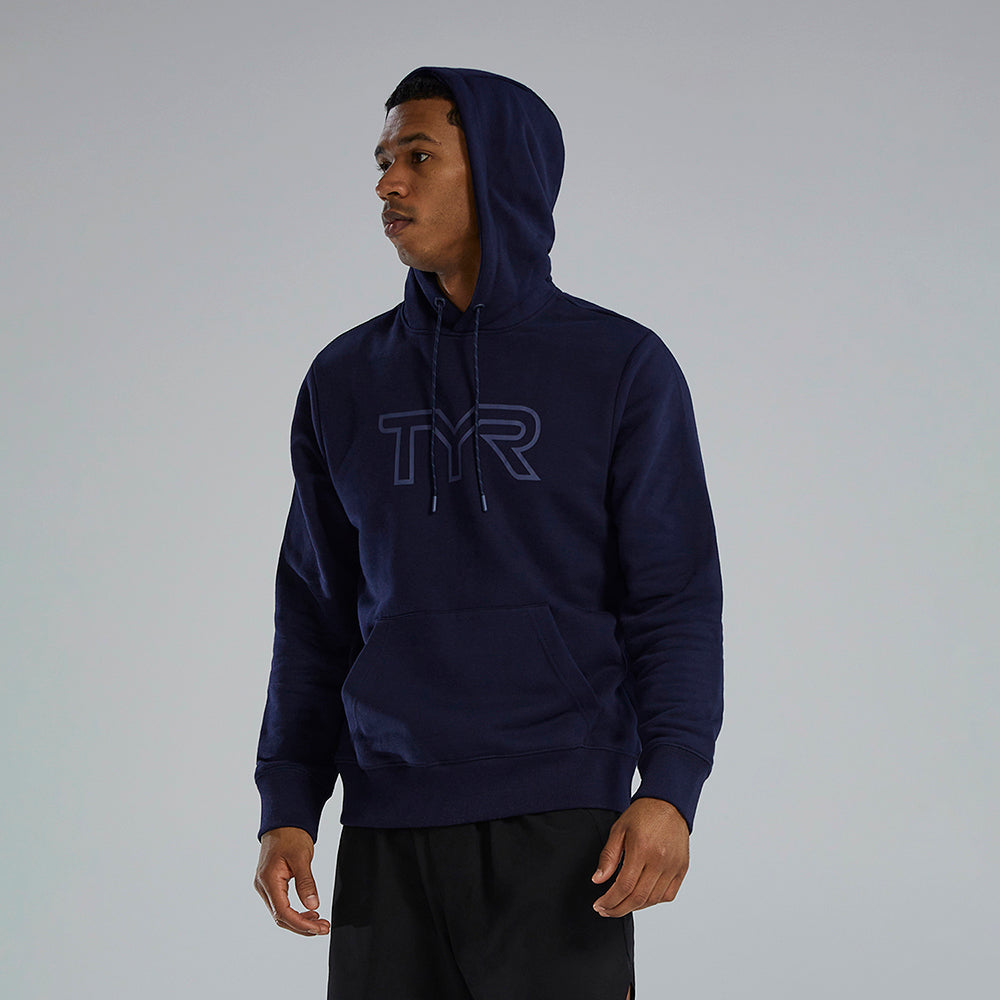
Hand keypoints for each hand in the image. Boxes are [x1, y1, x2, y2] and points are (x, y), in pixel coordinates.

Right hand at [254, 826, 329, 935]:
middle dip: (302, 926)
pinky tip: (309, 912)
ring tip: (320, 923)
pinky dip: (295, 912)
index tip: (317, 928)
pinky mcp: (271, 885)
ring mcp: (265, 886)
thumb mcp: (302, 857)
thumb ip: (306, 882)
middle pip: (280, 917)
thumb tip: (313, 905)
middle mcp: (263, 886)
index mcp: (268, 880)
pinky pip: (281, 904)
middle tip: (323, 928)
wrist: (283, 823)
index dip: (300, 923)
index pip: (282, 912)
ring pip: (281, 913)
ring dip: (300, 921)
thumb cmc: (291, 836)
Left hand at [590, 797, 689, 916]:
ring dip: (635, 907)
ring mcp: (673, 866)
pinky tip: (641, 898)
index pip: (624, 886)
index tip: (599, 905)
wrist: (668, 803)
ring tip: (621, 905)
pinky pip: (668, 895)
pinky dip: (654, 901)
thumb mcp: (619, 830)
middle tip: (606, 910)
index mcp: (642, 849)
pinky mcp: (682, 868)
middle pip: (638, 898)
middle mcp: (660, 860)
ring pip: (653, 899)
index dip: (609, 900)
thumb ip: (608, 857)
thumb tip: (598, 880)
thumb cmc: (642, 814)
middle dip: (618, 909)